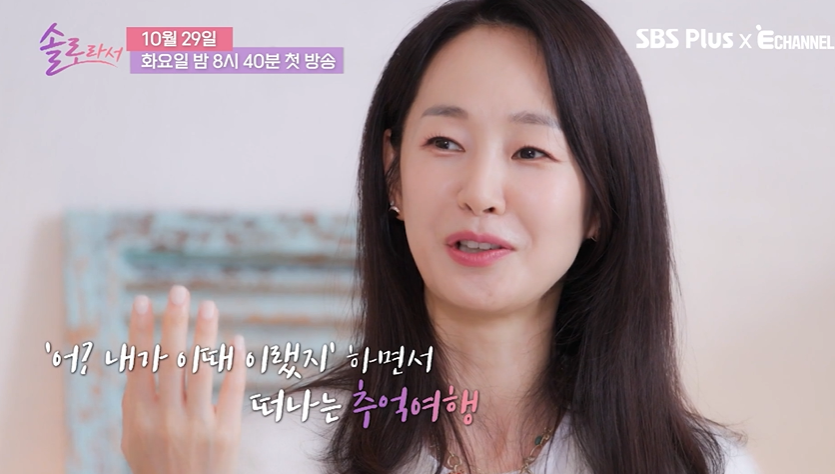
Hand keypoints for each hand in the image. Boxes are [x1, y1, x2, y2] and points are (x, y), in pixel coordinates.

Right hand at [121, 285, 246, 473]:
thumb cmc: (157, 465)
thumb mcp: (134, 438)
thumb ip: (135, 401)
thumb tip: (139, 356)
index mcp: (139, 417)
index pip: (138, 364)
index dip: (140, 331)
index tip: (142, 300)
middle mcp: (166, 418)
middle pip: (170, 360)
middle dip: (173, 322)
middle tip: (179, 291)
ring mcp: (197, 425)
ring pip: (201, 370)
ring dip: (204, 334)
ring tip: (208, 306)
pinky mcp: (226, 432)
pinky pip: (231, 390)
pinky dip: (234, 363)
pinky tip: (236, 340)